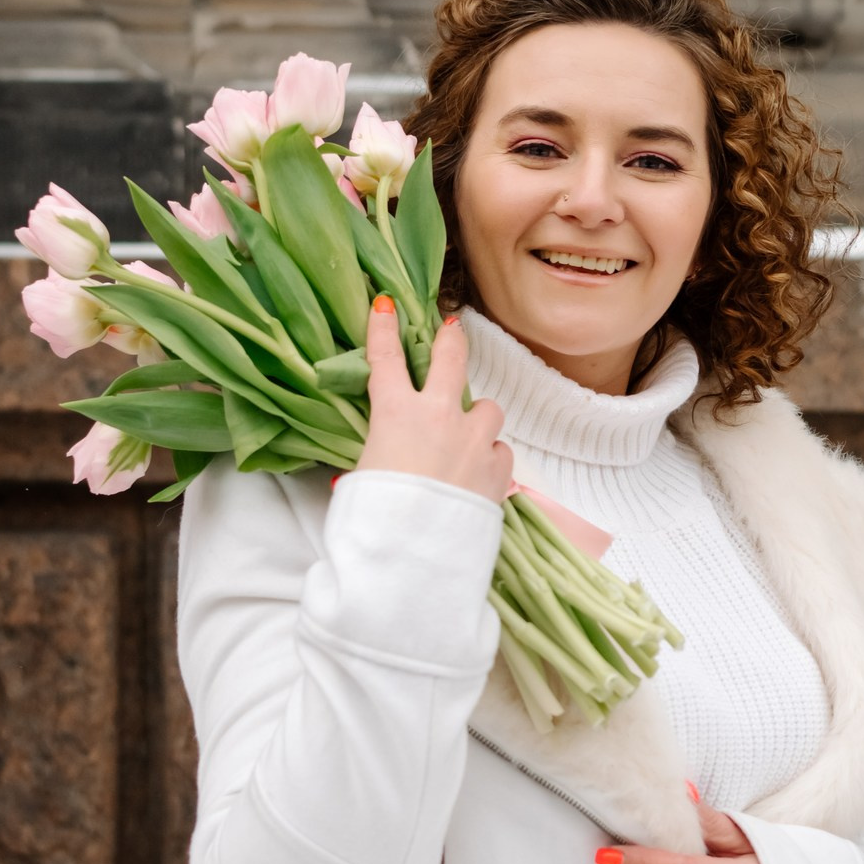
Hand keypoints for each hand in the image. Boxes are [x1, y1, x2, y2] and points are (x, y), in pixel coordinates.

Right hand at [355, 299, 513, 503]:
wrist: (413, 557)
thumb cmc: (375, 518)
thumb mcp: (363, 479)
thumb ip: (378, 457)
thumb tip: (377, 462)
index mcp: (395, 414)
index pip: (386, 359)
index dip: (383, 328)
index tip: (386, 306)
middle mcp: (439, 416)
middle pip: (451, 360)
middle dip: (451, 340)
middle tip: (453, 330)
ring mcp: (473, 439)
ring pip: (488, 409)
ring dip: (479, 420)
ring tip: (468, 441)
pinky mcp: (498, 467)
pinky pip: (500, 451)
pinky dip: (490, 459)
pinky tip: (479, 477)